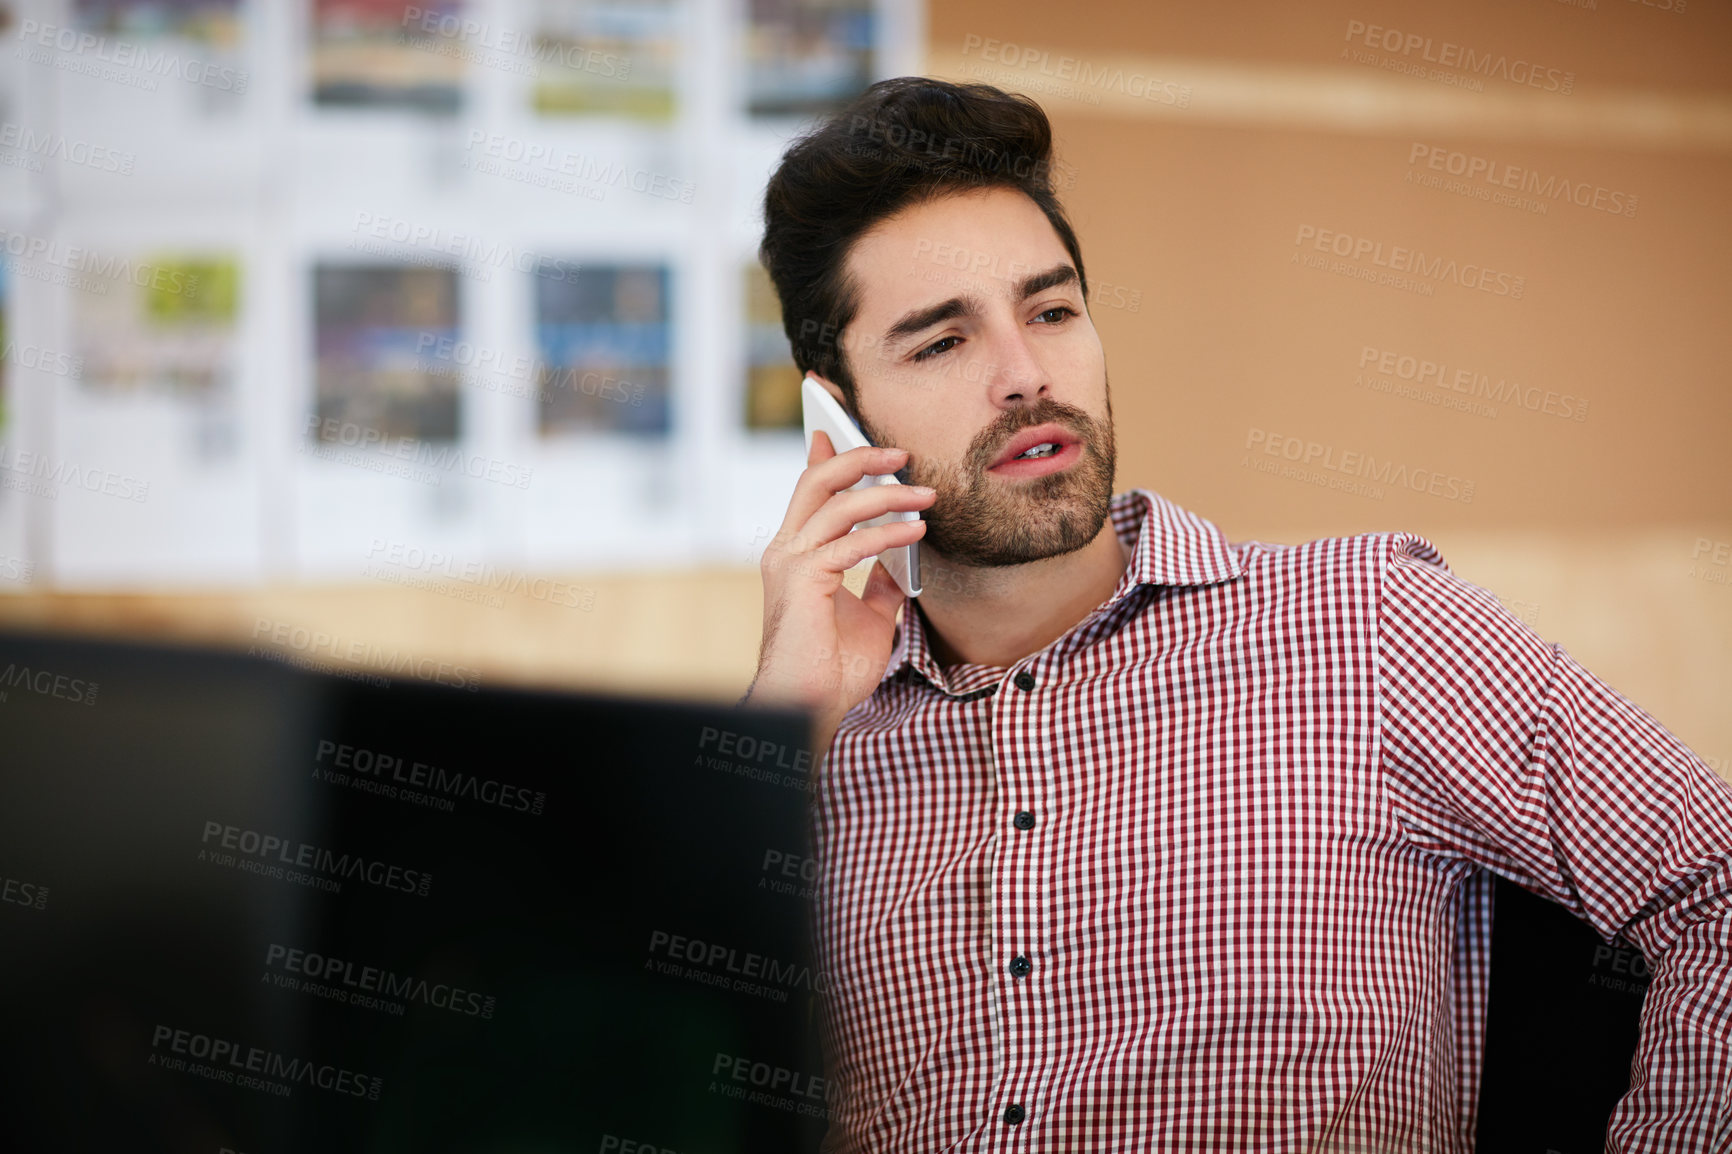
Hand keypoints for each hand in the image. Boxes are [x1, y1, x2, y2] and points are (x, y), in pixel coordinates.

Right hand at [744, 430, 935, 753]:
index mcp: (795, 554)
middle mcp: (786, 551)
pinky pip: (852, 543)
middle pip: (817, 481)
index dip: (827, 455)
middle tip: (901, 451)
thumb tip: (905, 557)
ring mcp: (791, 564)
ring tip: (927, 495)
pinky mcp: (804, 581)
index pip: (809, 491)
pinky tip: (916, 532)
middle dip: (860, 457)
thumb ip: (880, 582)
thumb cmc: (832, 668)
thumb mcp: (869, 616)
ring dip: (887, 493)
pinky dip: (887, 532)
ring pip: (837, 504)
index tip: (845, 426)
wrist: (810, 706)